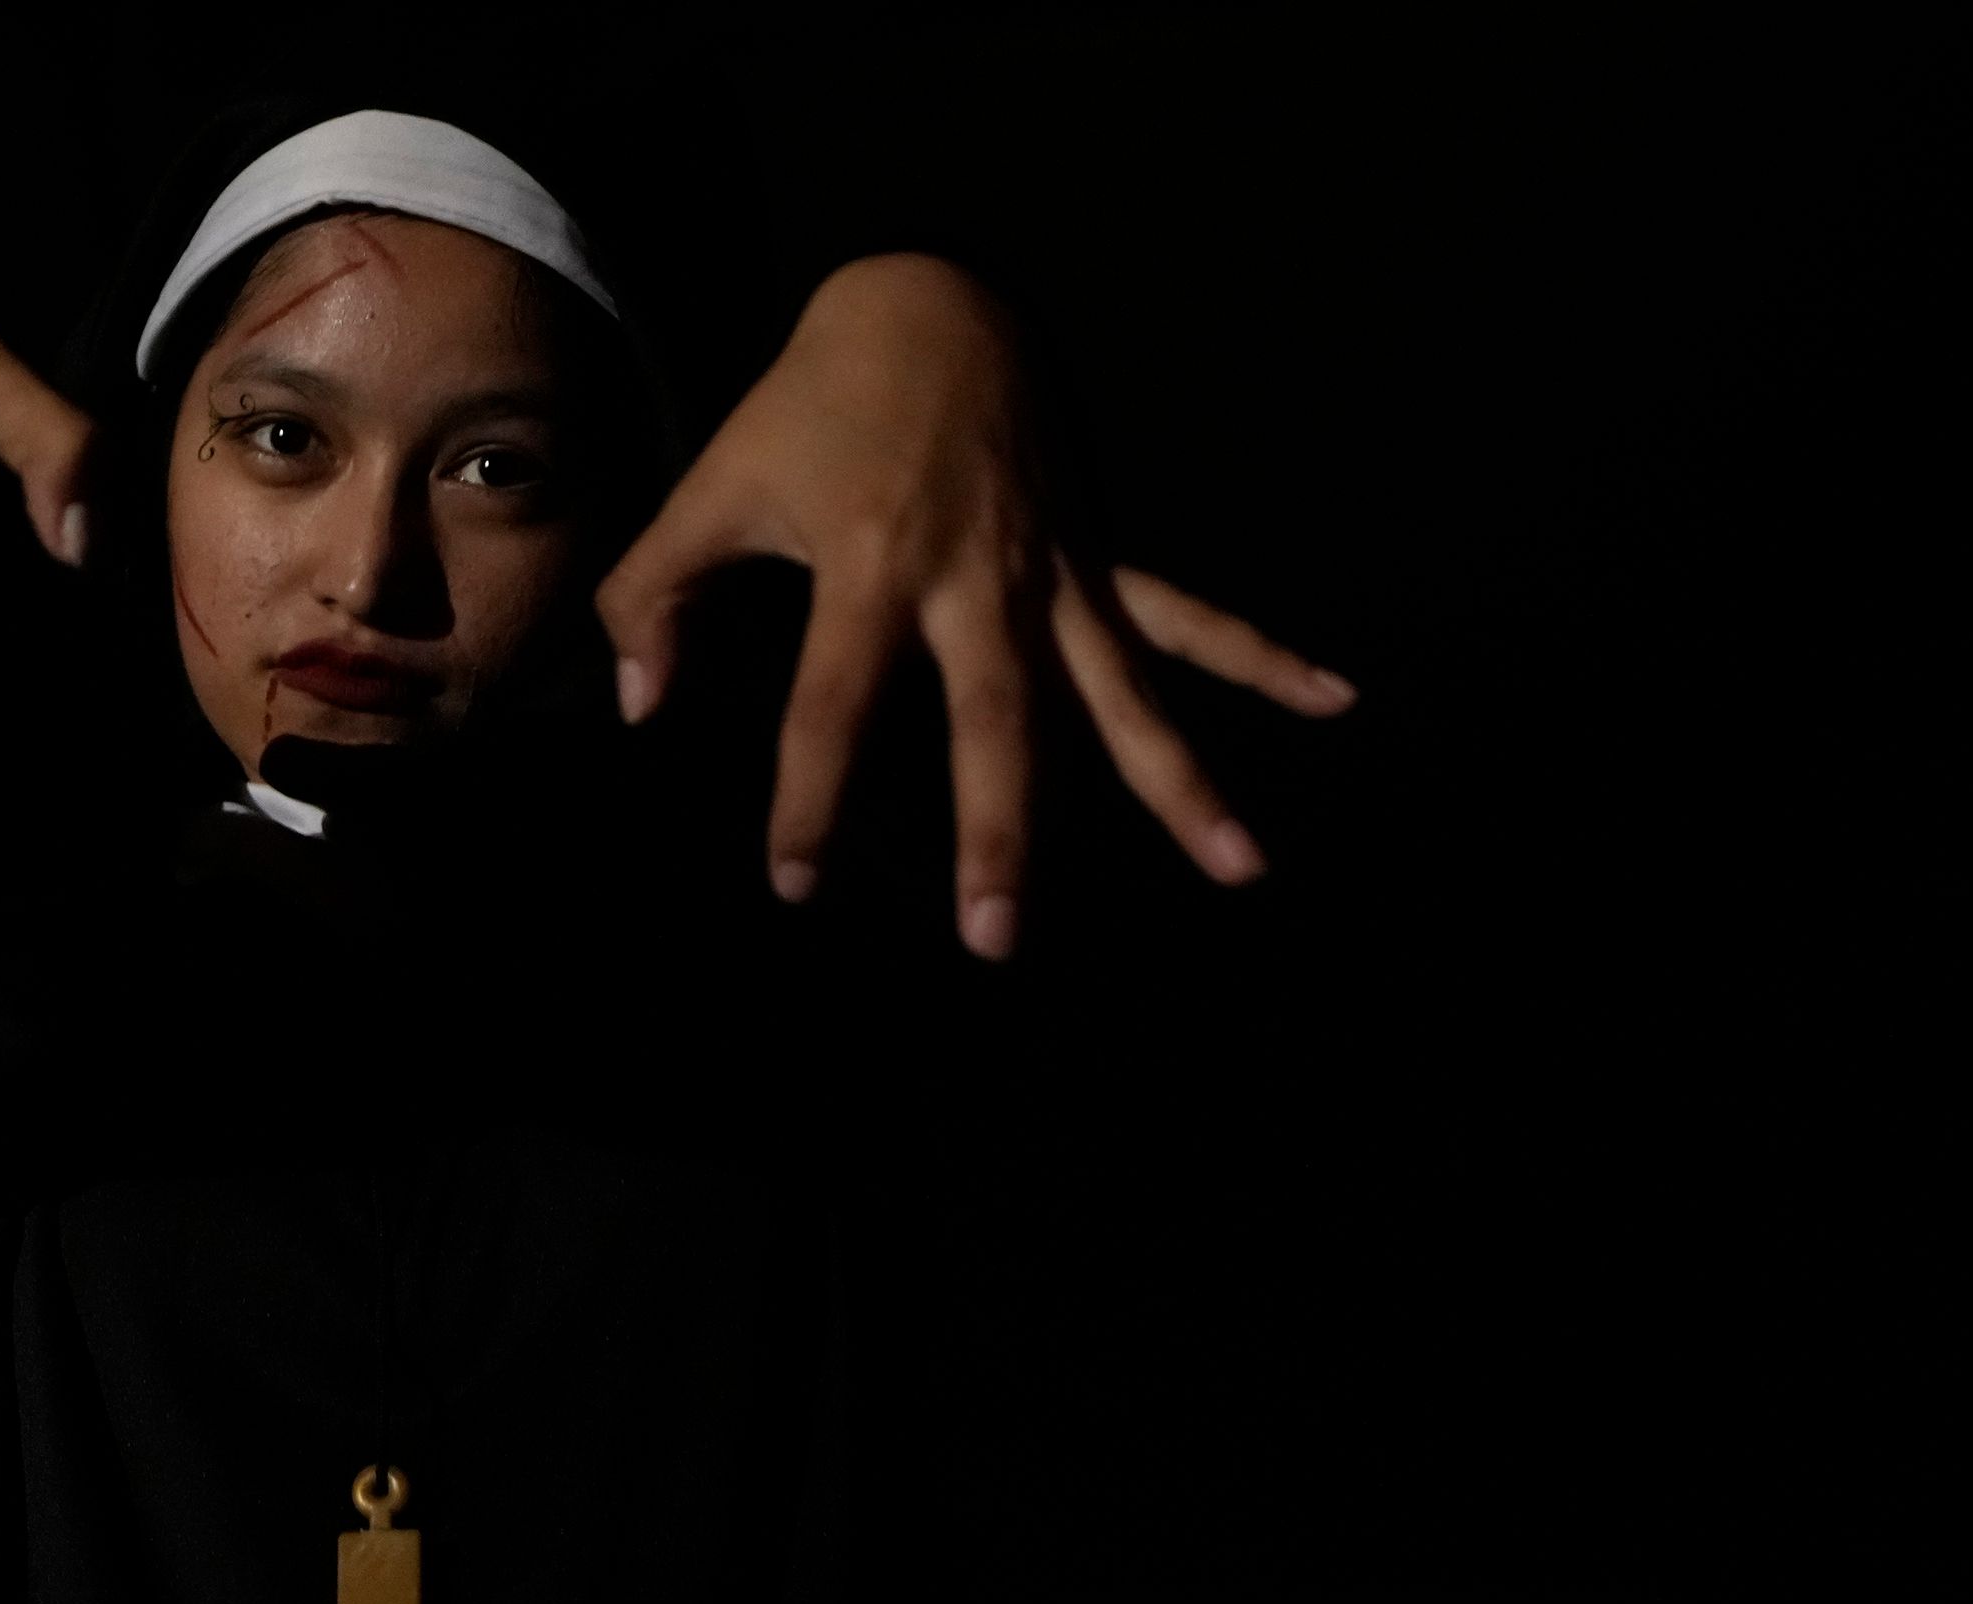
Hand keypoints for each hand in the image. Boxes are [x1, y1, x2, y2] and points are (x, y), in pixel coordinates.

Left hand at [594, 253, 1355, 958]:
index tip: (794, 885)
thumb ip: (655, 593)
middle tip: (998, 939)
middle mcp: (976, 577)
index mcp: (871, 564)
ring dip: (1180, 782)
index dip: (806, 799)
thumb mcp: (713, 485)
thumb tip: (640, 704)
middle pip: (995, 723)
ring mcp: (1052, 566)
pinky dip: (1260, 656)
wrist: (926, 295)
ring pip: (1122, 691)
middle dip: (999, 834)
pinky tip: (1332, 698)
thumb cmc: (807, 405)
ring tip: (1240, 868)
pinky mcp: (1096, 548)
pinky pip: (1185, 613)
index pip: (833, 707)